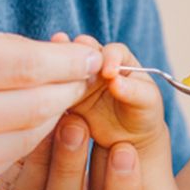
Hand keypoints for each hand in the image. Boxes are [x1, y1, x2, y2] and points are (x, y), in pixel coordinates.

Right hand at [0, 20, 100, 189]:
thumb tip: (60, 57)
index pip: (29, 66)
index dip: (70, 62)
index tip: (93, 56)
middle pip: (37, 106)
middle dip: (69, 90)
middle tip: (86, 78)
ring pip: (28, 140)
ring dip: (52, 119)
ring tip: (62, 99)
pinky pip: (5, 164)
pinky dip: (23, 144)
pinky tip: (28, 127)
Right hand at [56, 34, 166, 151]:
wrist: (129, 137)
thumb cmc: (142, 113)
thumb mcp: (147, 102)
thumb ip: (134, 90)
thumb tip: (115, 81)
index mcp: (120, 59)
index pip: (112, 51)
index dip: (109, 58)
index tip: (108, 73)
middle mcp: (96, 66)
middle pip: (83, 54)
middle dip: (75, 53)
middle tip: (67, 56)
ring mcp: (79, 81)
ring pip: (67, 72)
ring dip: (58, 69)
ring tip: (47, 67)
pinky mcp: (67, 98)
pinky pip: (58, 93)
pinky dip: (51, 92)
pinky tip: (43, 92)